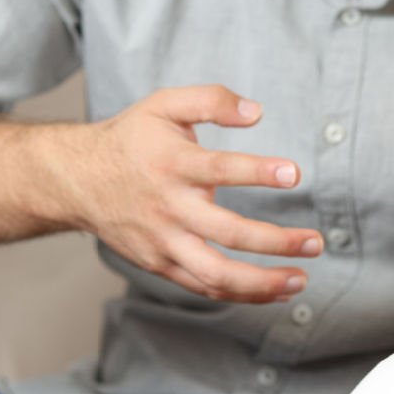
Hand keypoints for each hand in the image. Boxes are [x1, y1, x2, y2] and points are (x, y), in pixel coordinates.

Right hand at [42, 85, 321, 303]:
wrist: (78, 180)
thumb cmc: (131, 139)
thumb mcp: (164, 104)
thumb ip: (211, 100)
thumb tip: (257, 112)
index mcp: (171, 164)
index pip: (219, 170)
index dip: (257, 172)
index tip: (294, 173)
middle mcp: (167, 207)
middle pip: (226, 232)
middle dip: (276, 241)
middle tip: (315, 242)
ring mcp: (163, 242)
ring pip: (214, 274)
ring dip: (262, 282)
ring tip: (300, 280)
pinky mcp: (160, 264)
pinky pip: (203, 286)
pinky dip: (239, 294)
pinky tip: (273, 290)